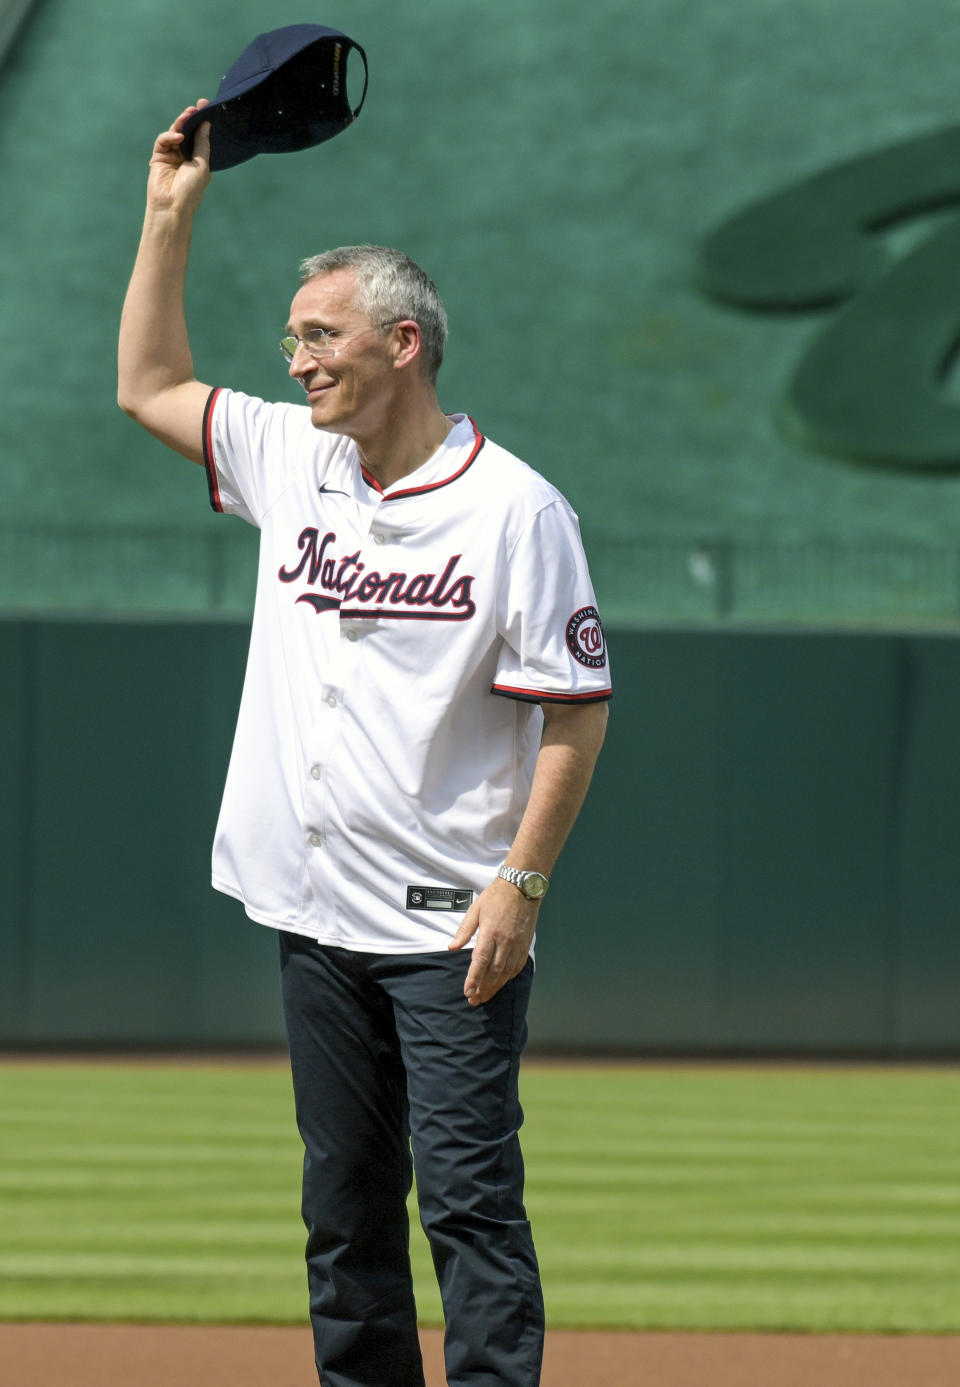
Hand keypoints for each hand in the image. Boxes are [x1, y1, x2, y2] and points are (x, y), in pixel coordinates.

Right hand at [147, 101, 211, 215]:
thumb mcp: (202, 164)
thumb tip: (206, 123)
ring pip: (175, 133)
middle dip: (191, 118)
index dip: (202, 122)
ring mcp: (171, 156)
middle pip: (187, 132)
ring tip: (187, 116)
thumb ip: (202, 143)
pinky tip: (178, 136)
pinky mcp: (158, 157)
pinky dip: (169, 135)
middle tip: (196, 107)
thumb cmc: (191, 190)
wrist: (172, 206)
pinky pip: (163, 140)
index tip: (206, 106)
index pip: (200, 136)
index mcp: (198, 160)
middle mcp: (185, 156)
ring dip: (181, 123)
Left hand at [448, 876, 538, 1005]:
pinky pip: (517, 967)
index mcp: (490, 932)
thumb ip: (464, 931)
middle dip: (483, 989)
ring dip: (495, 987)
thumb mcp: (475, 910)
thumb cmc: (496, 897)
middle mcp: (505, 941)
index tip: (467, 992)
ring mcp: (517, 944)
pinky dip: (508, 978)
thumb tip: (452, 948)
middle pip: (494, 971)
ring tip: (485, 996)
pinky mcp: (525, 945)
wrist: (522, 887)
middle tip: (474, 1000)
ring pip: (506, 972)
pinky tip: (501, 984)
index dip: (474, 979)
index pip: (480, 961)